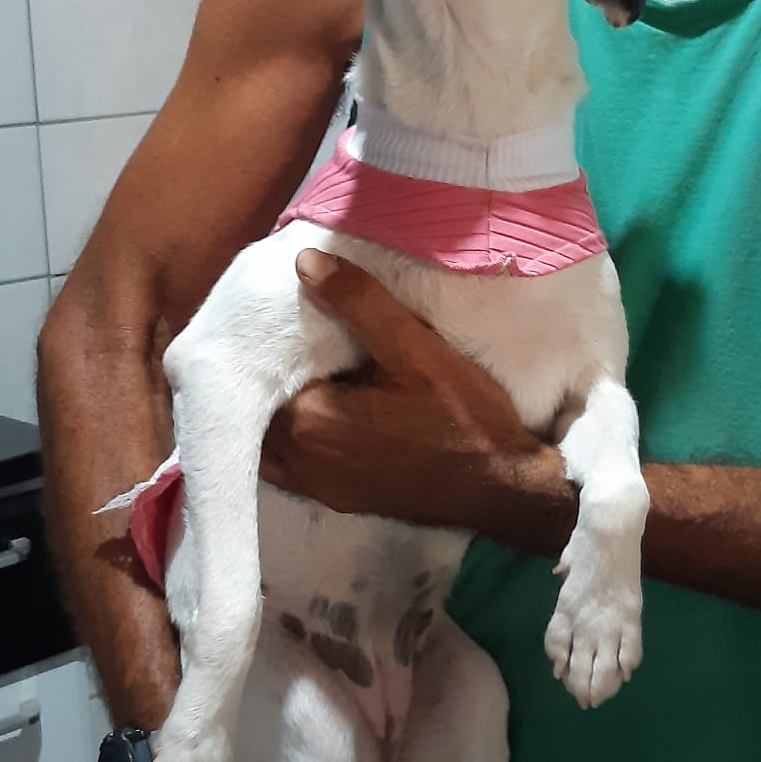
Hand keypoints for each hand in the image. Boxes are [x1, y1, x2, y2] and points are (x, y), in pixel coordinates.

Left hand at [261, 250, 549, 525]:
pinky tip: (311, 411)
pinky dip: (286, 439)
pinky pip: (287, 467)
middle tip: (281, 340)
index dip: (266, 346)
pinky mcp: (336, 499)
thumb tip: (305, 262)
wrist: (504, 491)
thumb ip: (358, 304)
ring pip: (268, 444)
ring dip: (273, 412)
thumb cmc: (464, 419)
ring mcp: (317, 488)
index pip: (260, 376)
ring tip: (293, 374)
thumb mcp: (416, 349)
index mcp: (310, 424)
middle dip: (264, 379)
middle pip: (257, 412)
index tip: (277, 319)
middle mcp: (301, 463)